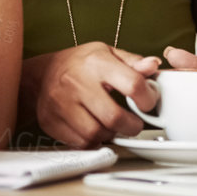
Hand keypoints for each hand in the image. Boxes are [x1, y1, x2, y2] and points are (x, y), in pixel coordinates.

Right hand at [26, 43, 160, 147]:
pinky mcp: (51, 122)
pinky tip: (96, 130)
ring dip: (111, 135)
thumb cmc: (80, 63)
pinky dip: (93, 141)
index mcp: (96, 63)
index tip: (148, 103)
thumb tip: (153, 65)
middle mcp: (77, 84)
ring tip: (113, 126)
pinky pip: (79, 143)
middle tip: (134, 124)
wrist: (43, 73)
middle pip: (113, 117)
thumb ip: (133, 61)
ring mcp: (61, 104)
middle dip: (132, 126)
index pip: (132, 84)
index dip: (147, 98)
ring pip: (95, 134)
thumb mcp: (107, 52)